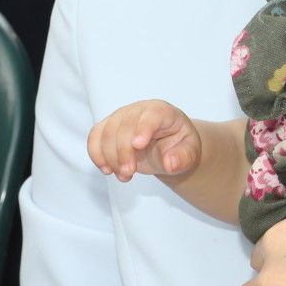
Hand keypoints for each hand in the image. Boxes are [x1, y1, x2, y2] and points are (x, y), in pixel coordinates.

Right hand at [87, 100, 201, 182]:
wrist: (167, 146)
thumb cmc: (179, 145)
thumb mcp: (190, 152)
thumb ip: (184, 157)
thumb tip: (171, 163)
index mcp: (163, 112)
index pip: (152, 115)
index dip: (144, 128)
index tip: (138, 145)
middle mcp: (140, 110)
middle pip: (125, 125)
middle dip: (123, 151)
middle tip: (129, 173)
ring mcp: (121, 116)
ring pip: (106, 132)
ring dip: (110, 157)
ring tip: (124, 176)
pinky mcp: (108, 127)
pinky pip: (95, 137)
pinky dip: (97, 155)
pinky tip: (107, 170)